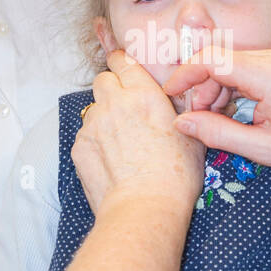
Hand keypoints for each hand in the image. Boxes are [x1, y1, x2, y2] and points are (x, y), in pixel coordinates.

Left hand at [72, 50, 205, 216]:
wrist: (144, 208)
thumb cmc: (175, 177)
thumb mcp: (191, 136)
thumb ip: (181, 111)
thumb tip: (183, 100)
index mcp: (144, 95)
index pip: (123, 62)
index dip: (124, 65)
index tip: (126, 70)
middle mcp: (115, 103)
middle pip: (103, 80)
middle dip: (112, 89)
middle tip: (125, 107)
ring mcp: (93, 125)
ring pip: (93, 108)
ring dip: (104, 116)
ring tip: (120, 141)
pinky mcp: (79, 146)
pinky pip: (85, 133)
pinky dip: (95, 140)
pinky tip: (111, 159)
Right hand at [162, 43, 270, 182]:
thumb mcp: (264, 150)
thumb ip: (219, 134)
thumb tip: (182, 123)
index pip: (213, 60)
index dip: (185, 75)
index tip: (170, 93)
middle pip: (221, 60)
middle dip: (202, 88)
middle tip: (198, 120)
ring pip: (234, 63)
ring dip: (218, 89)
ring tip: (219, 120)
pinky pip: (250, 67)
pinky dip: (236, 87)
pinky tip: (237, 112)